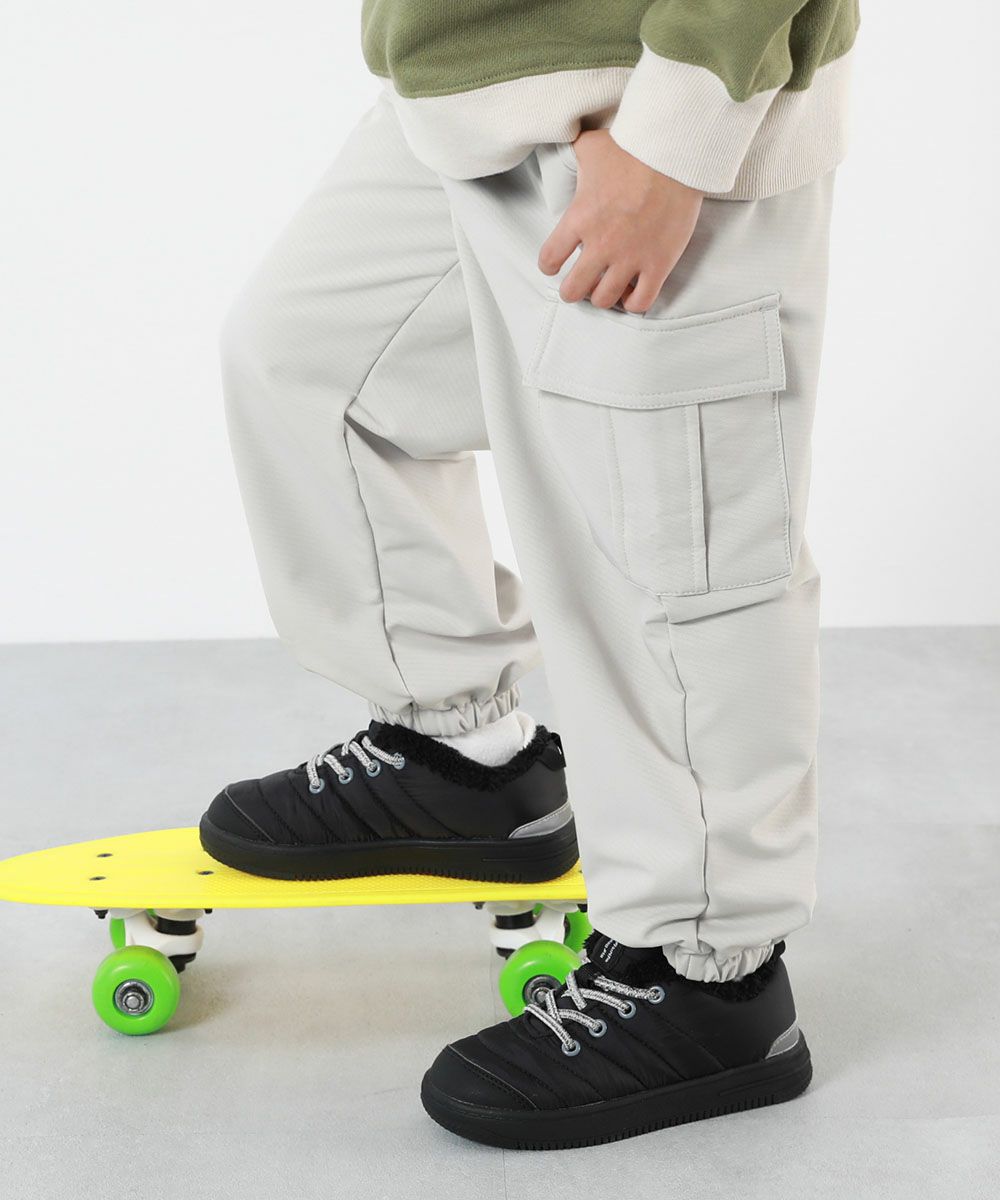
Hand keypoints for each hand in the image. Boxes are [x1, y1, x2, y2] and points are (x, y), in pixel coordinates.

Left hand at [538, 129, 703, 312]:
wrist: (677, 154)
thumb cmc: (634, 146)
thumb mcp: (592, 144)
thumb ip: (574, 150)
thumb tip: (563, 134)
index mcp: (579, 219)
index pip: (549, 259)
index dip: (550, 265)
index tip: (556, 264)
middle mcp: (601, 245)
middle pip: (573, 291)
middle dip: (573, 290)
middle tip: (580, 282)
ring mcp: (631, 258)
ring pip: (605, 300)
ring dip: (602, 296)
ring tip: (607, 285)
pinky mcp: (659, 264)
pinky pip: (641, 303)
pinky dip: (633, 302)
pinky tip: (632, 291)